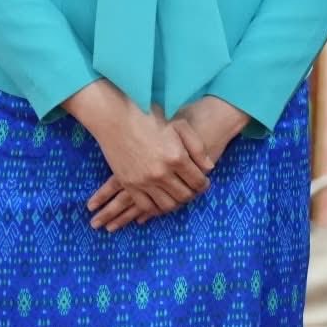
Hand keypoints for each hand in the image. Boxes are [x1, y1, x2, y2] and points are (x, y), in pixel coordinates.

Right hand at [69, 84, 210, 230]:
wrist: (117, 119)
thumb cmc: (151, 118)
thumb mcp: (180, 126)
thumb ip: (197, 148)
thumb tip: (209, 168)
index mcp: (177, 157)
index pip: (198, 182)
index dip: (204, 185)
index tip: (203, 182)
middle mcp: (161, 173)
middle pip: (184, 196)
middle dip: (192, 194)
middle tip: (192, 189)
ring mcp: (144, 181)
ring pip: (166, 205)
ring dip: (176, 203)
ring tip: (178, 195)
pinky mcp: (129, 185)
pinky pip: (145, 206)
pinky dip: (155, 208)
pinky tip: (160, 201)